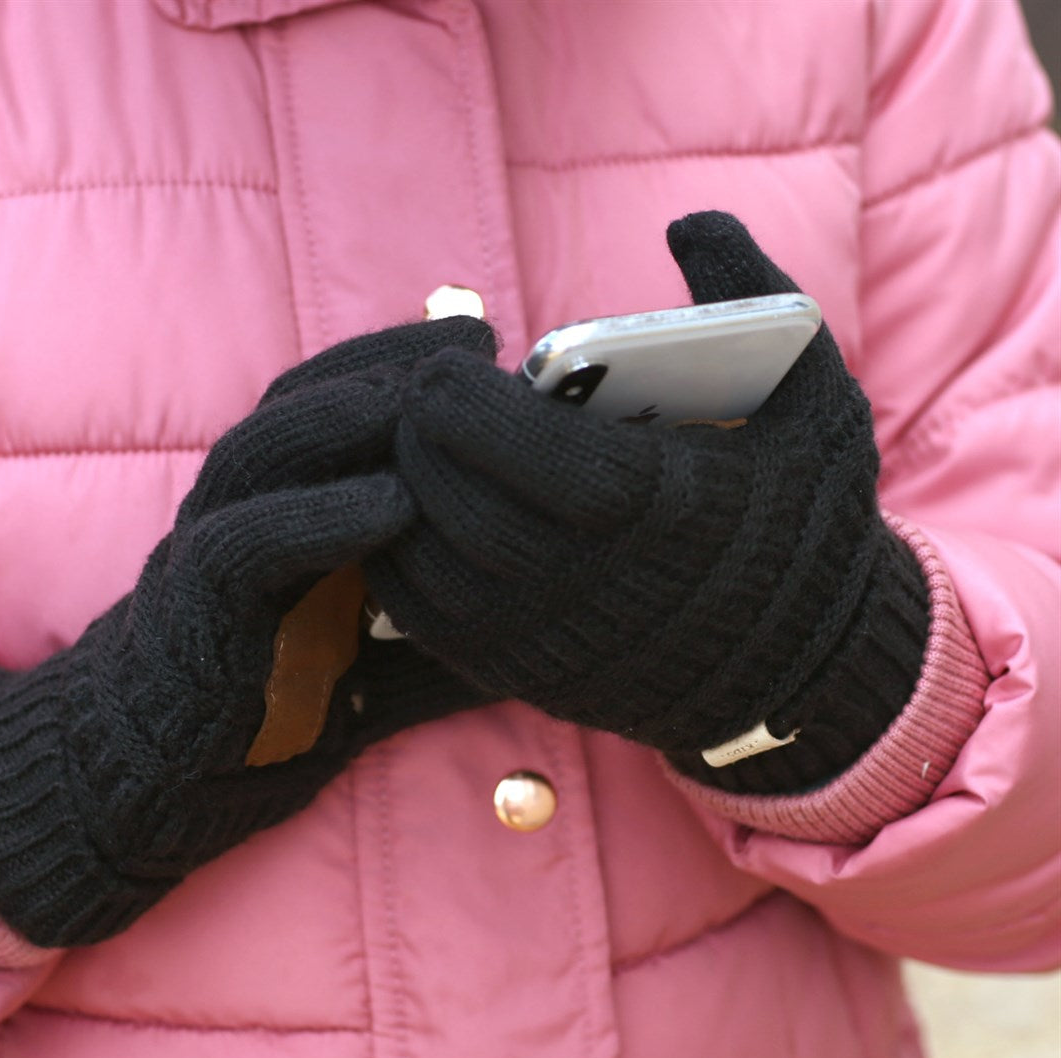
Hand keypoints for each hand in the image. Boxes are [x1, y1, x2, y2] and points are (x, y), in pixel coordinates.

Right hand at [0, 317, 490, 945]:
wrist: (154, 784)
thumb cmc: (270, 713)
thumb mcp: (375, 666)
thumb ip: (438, 638)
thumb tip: (534, 628)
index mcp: (279, 513)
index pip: (332, 410)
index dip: (400, 366)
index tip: (484, 347)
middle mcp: (239, 513)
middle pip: (300, 405)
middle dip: (386, 362)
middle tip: (474, 341)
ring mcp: (208, 555)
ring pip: (263, 454)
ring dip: (346, 416)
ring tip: (430, 396)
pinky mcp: (194, 613)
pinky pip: (246, 546)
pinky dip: (317, 518)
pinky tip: (392, 503)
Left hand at [365, 213, 928, 792]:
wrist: (799, 665)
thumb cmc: (804, 522)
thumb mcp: (815, 398)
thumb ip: (753, 296)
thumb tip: (687, 222)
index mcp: (660, 506)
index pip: (526, 450)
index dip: (463, 401)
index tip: (446, 364)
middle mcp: (592, 583)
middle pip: (458, 504)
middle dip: (419, 437)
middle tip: (420, 396)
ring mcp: (550, 638)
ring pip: (427, 561)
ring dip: (406, 492)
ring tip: (418, 446)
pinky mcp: (520, 674)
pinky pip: (425, 615)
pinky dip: (403, 556)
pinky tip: (420, 510)